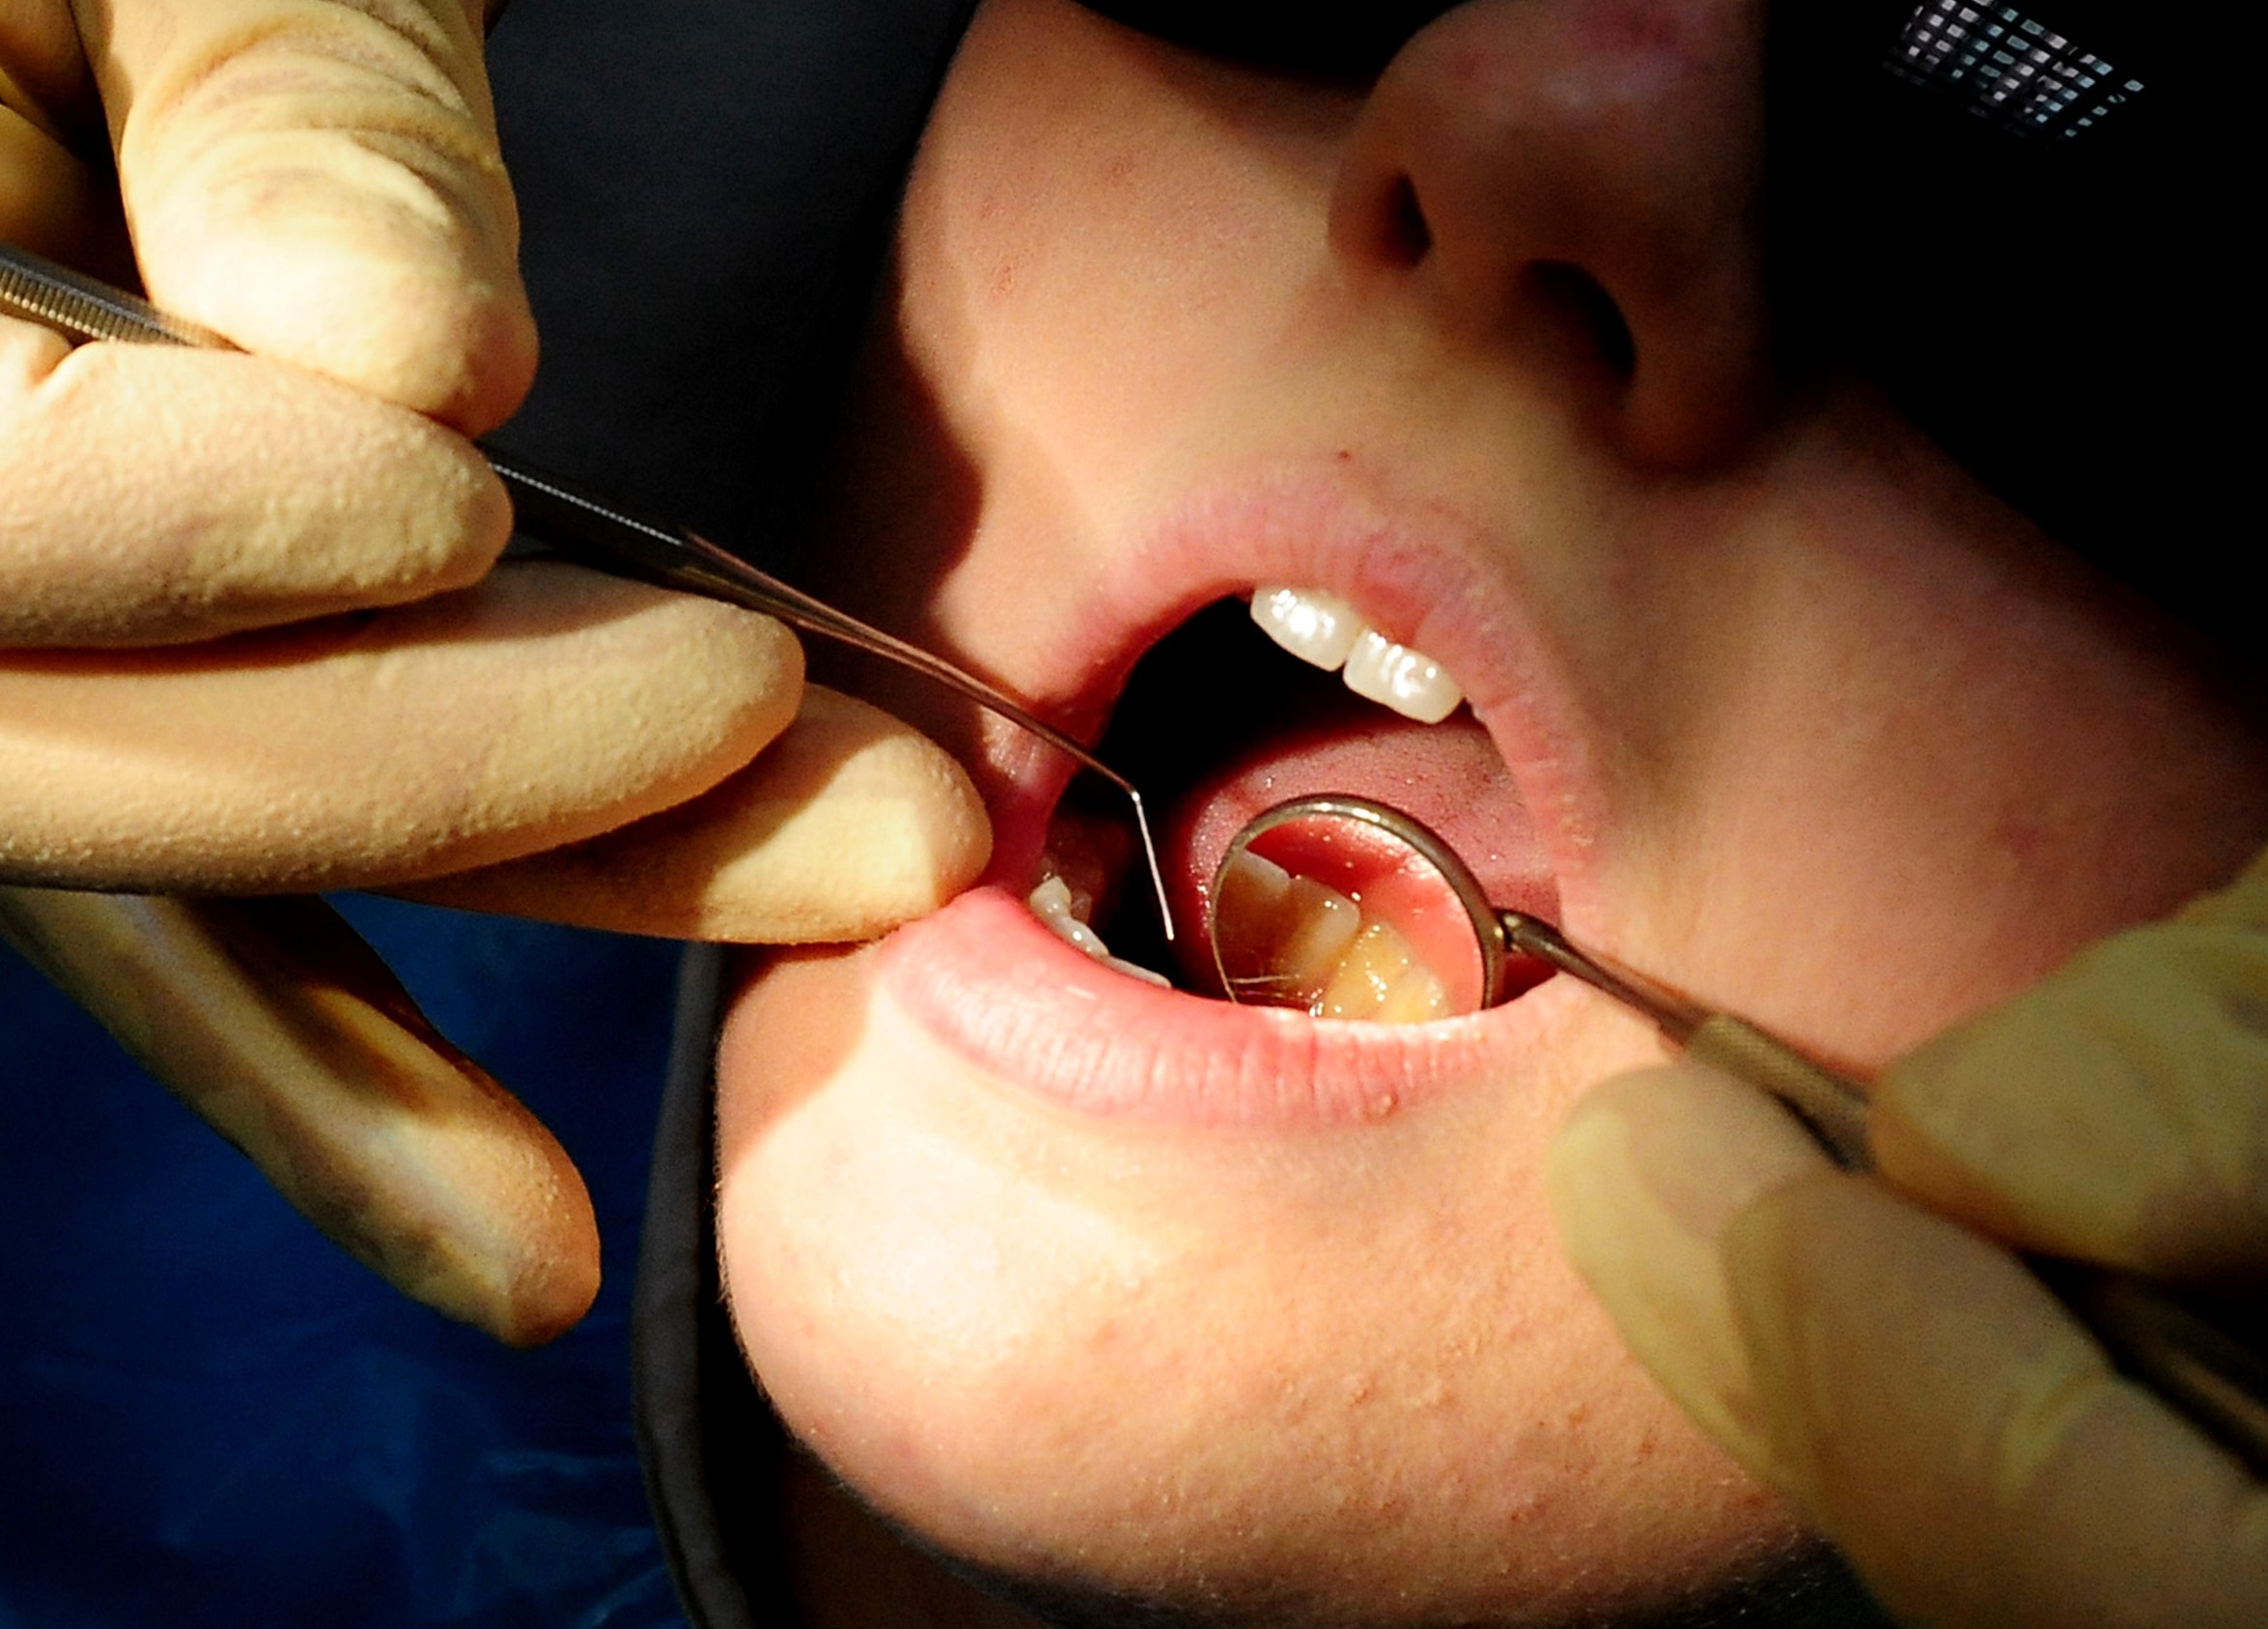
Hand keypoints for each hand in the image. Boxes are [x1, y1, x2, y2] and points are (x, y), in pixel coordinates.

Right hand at [0, 1, 986, 1340]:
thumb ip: (274, 108)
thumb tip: (401, 372)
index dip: (161, 528)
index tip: (446, 503)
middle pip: (57, 754)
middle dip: (448, 773)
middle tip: (834, 757)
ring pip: (175, 852)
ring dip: (539, 894)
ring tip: (864, 888)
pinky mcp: (99, 715)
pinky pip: (183, 915)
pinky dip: (339, 1068)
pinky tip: (510, 1243)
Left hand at [1549, 358, 2267, 1625]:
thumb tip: (1993, 1155)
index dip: (1948, 1425)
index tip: (1696, 1177)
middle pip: (2231, 1616)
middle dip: (1922, 1444)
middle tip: (1691, 1209)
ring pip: (2258, 1556)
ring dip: (1992, 1405)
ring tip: (1784, 1209)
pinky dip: (2124, 1357)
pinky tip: (2022, 1217)